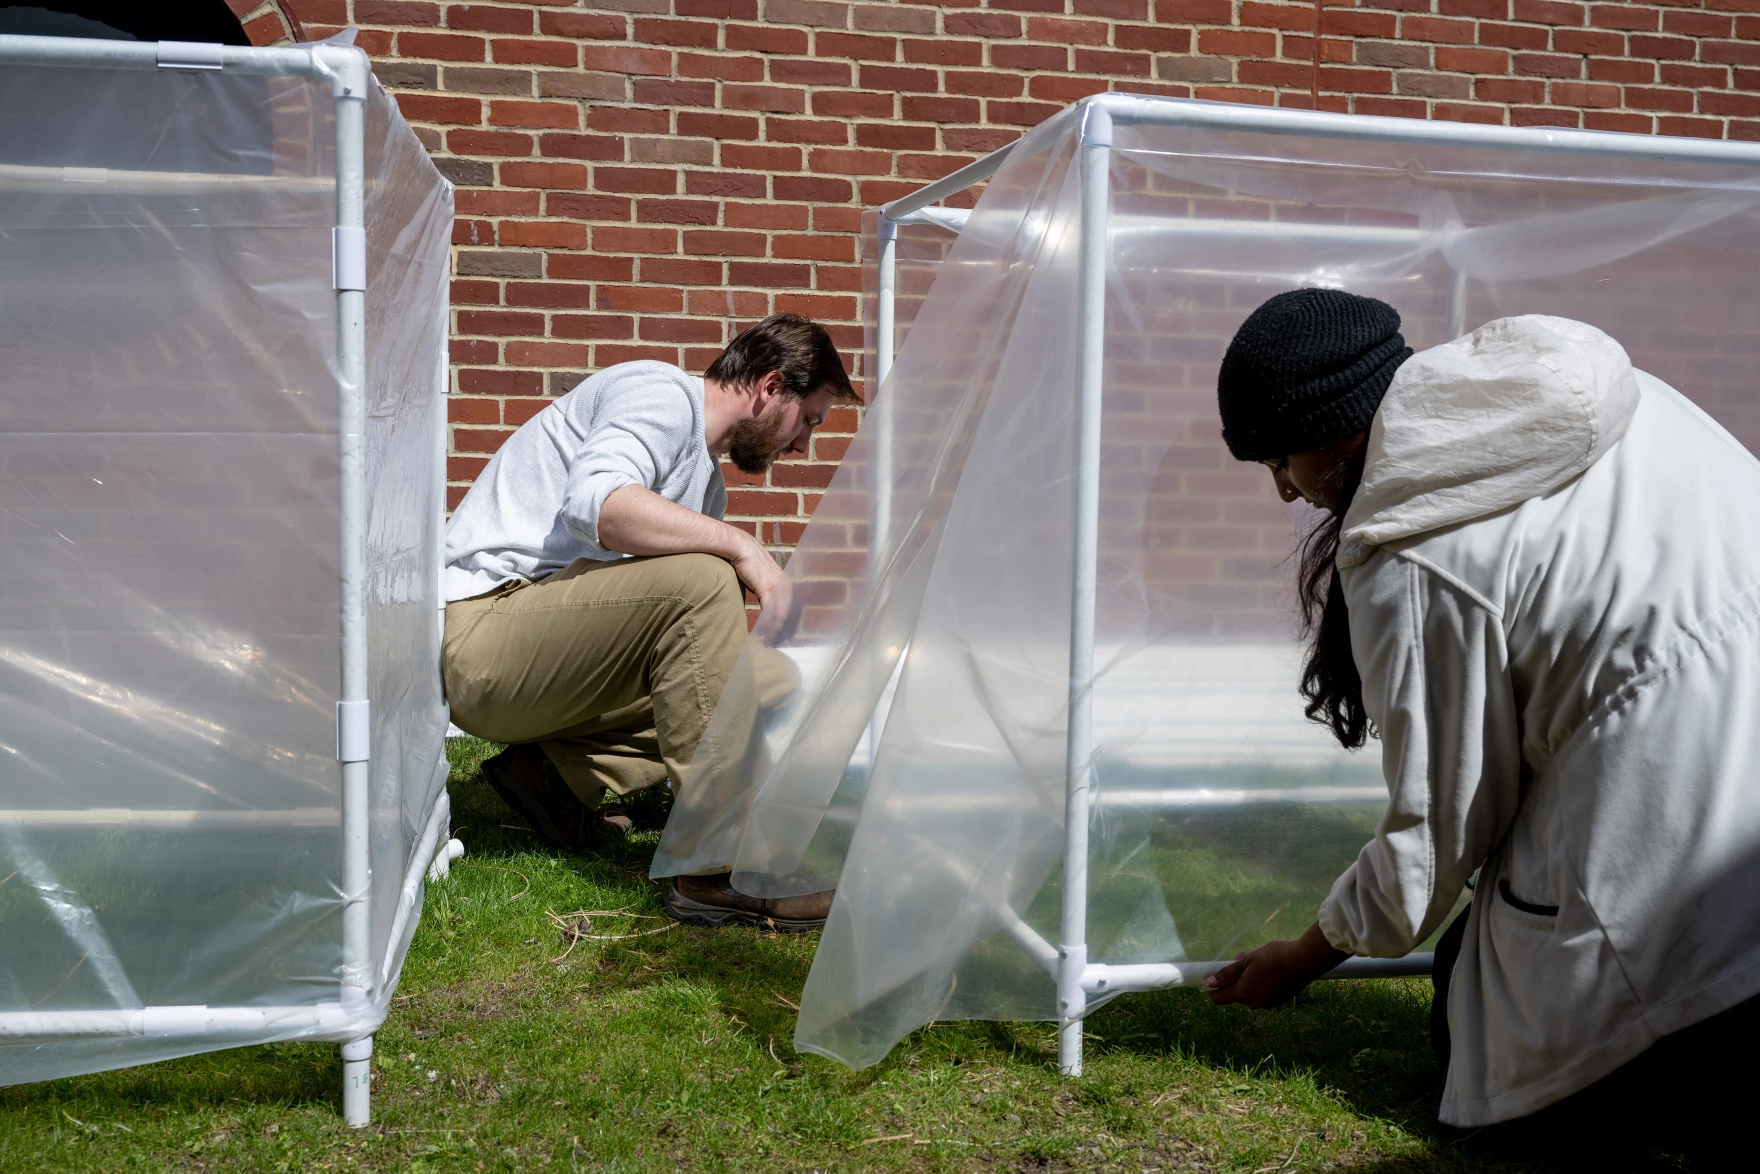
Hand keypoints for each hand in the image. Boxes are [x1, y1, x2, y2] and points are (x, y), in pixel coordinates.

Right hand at [731, 537, 795, 641]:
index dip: (791, 627)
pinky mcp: (766, 589)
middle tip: (777, 645)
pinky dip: (767, 625)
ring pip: (781, 617)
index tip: (785, 639)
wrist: (743, 549)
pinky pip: (770, 612)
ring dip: (775, 632)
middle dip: (785, 633)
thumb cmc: (752, 565)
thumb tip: (768, 608)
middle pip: (791, 617)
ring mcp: (778, 588)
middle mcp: (787, 588)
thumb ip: (770, 593)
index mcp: (789, 586)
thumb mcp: (765, 581)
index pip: (796, 612)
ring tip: (768, 643)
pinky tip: (763, 633)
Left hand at [1203, 922, 1347, 1008]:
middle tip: (1241, 959)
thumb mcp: (1247, 960)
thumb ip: (1227, 974)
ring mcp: (1268, 1004)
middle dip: (1234, 979)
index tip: (1215, 975)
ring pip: (1249, 993)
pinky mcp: (1279, 1001)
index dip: (1213, 988)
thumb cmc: (1273, 957)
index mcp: (1244, 994)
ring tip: (1257, 961)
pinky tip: (1269, 969)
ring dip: (1248, 980)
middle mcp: (1254, 1003)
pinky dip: (1260, 983)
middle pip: (1235, 994)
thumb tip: (1208, 983)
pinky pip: (1262, 993)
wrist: (1305, 961)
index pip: (1219, 999)